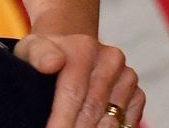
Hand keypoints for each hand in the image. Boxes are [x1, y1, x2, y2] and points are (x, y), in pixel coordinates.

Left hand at [14, 32, 143, 127]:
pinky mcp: (137, 93)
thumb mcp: (31, 49)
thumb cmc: (45, 55)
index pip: (73, 92)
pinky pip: (127, 122)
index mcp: (84, 48)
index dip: (61, 120)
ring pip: (112, 120)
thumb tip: (51, 63)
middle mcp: (110, 60)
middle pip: (92, 110)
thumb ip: (36, 54)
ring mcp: (127, 77)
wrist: (70, 49)